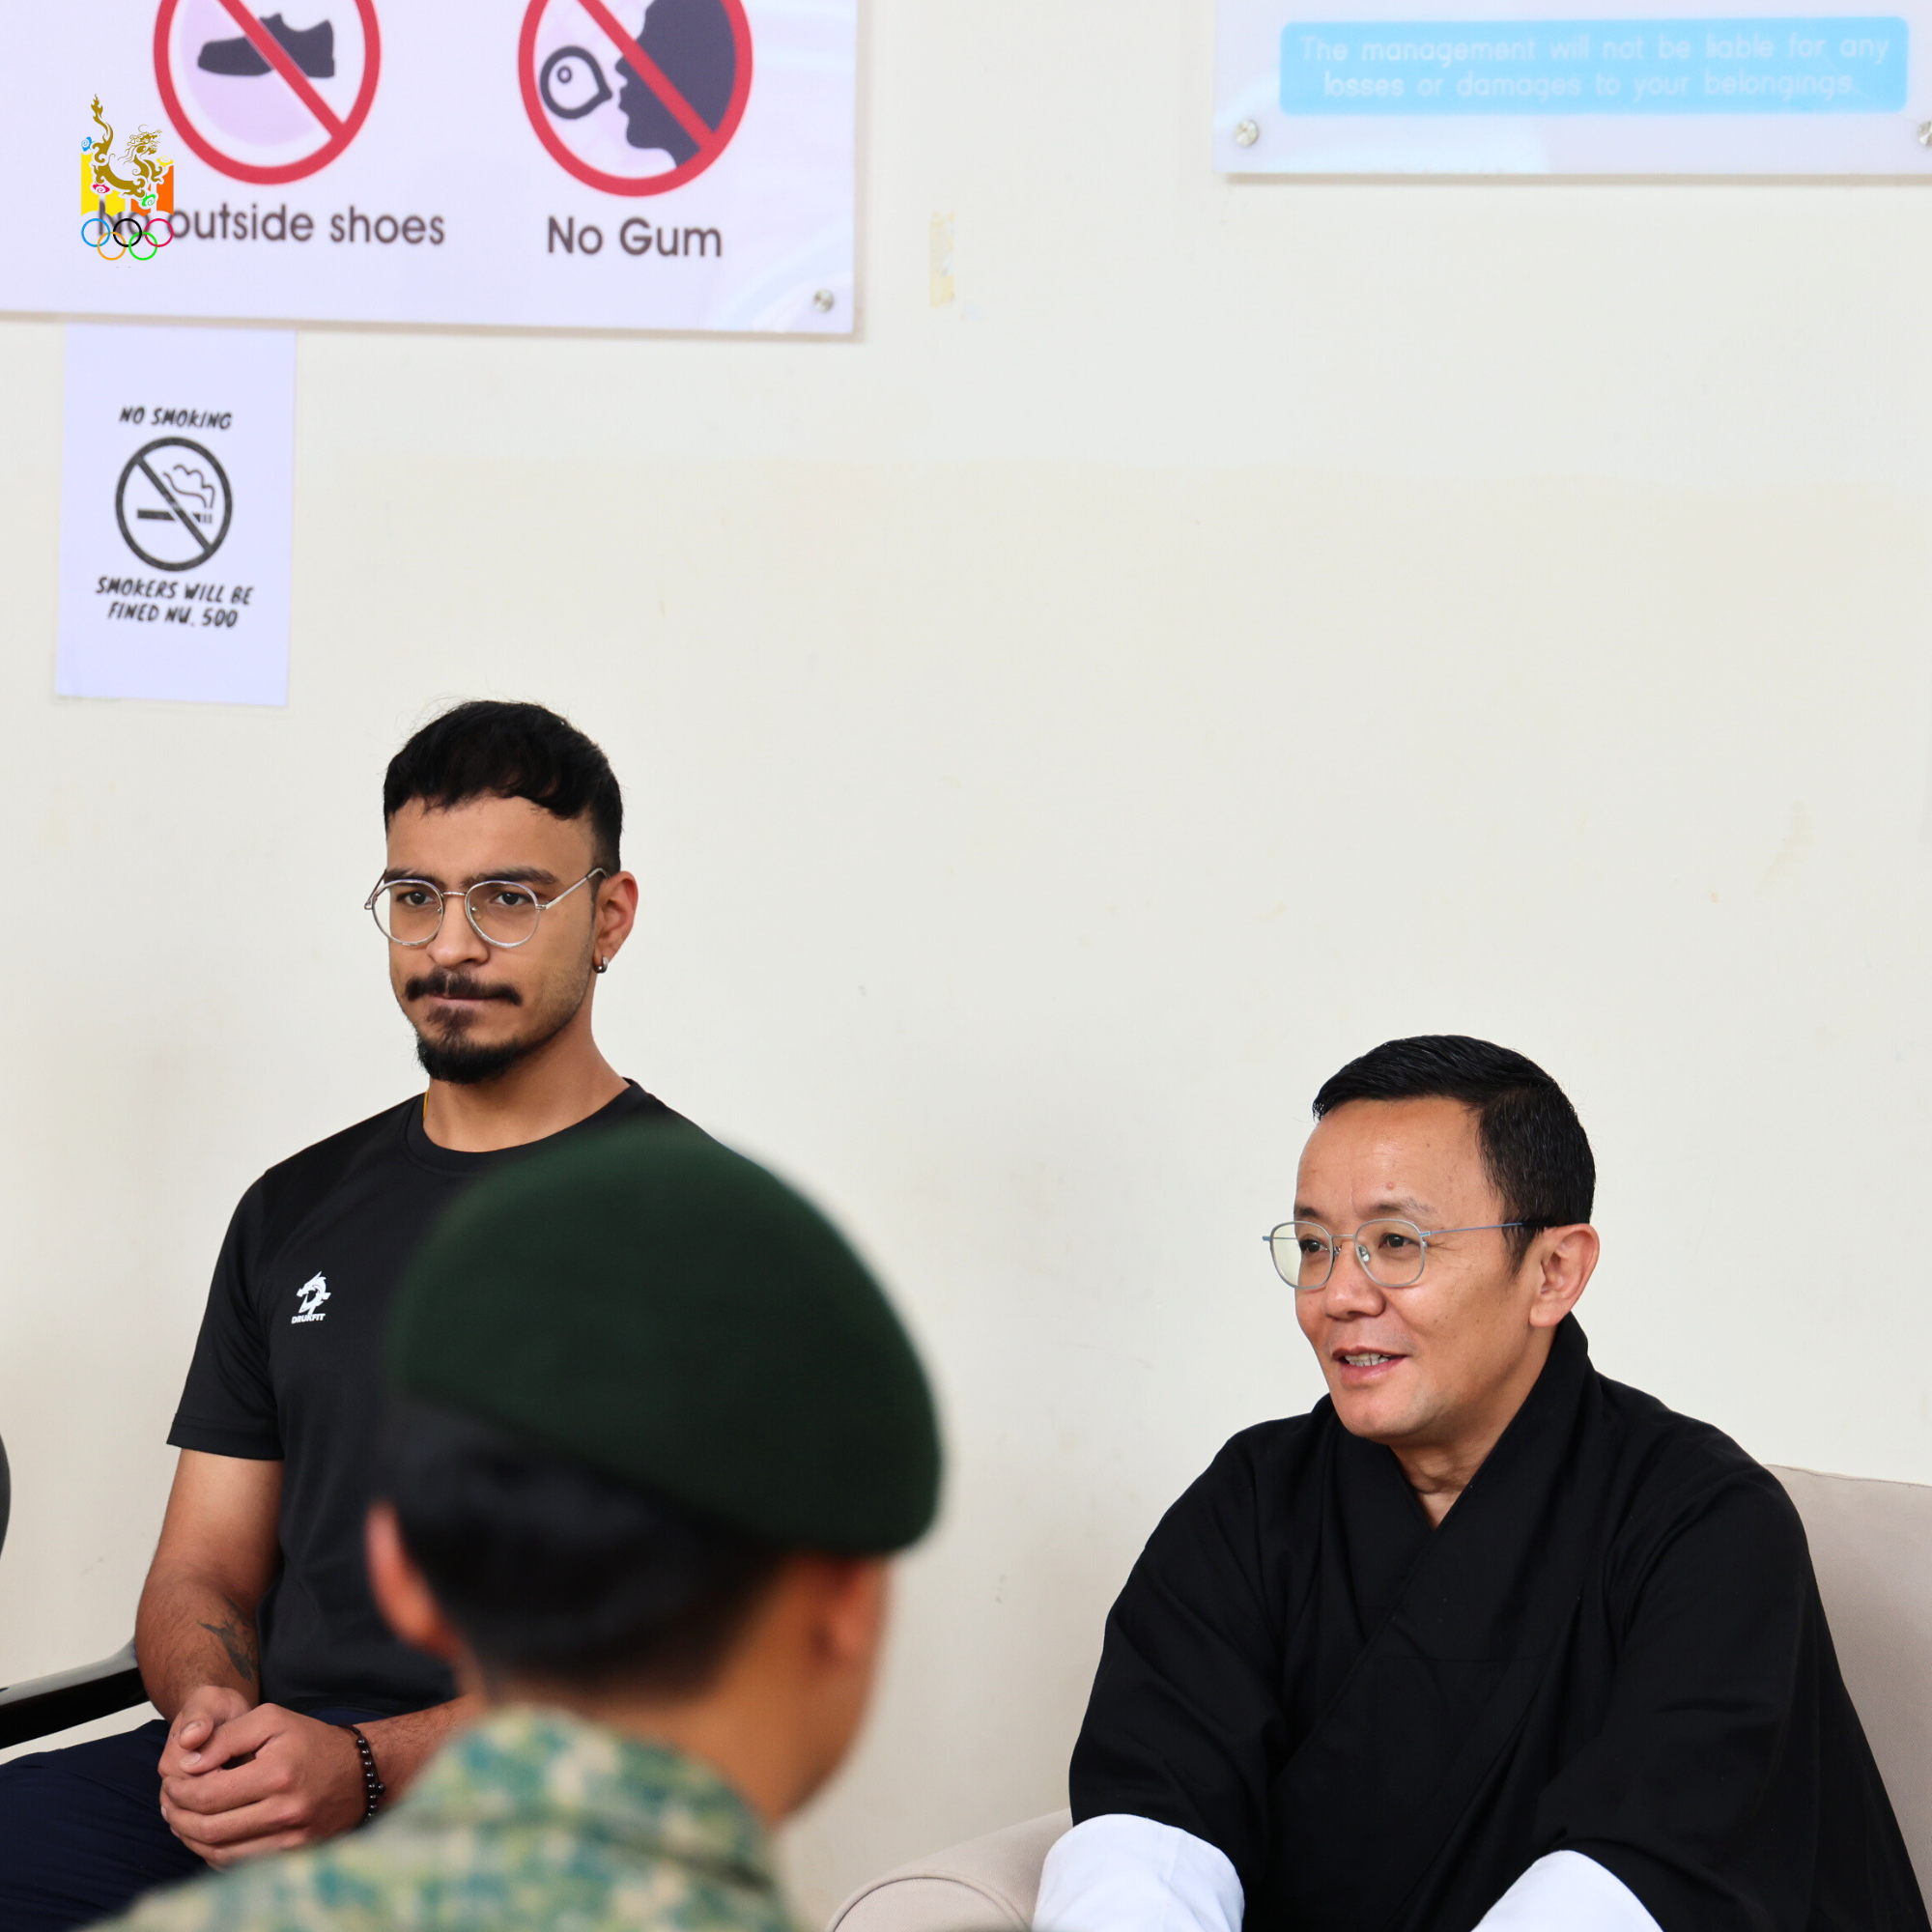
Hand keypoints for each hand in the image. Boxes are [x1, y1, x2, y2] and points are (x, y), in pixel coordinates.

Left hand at [159, 1701, 365, 1865]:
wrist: (359, 1772)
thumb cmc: (310, 1741)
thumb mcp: (272, 1719)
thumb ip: (226, 1736)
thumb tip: (187, 1764)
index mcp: (277, 1773)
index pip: (207, 1794)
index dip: (179, 1790)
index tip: (171, 1780)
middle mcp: (284, 1810)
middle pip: (207, 1828)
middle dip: (177, 1815)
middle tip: (168, 1801)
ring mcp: (289, 1838)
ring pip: (217, 1852)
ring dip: (189, 1837)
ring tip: (179, 1817)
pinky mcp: (291, 1855)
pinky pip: (236, 1864)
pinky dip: (211, 1852)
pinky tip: (204, 1834)